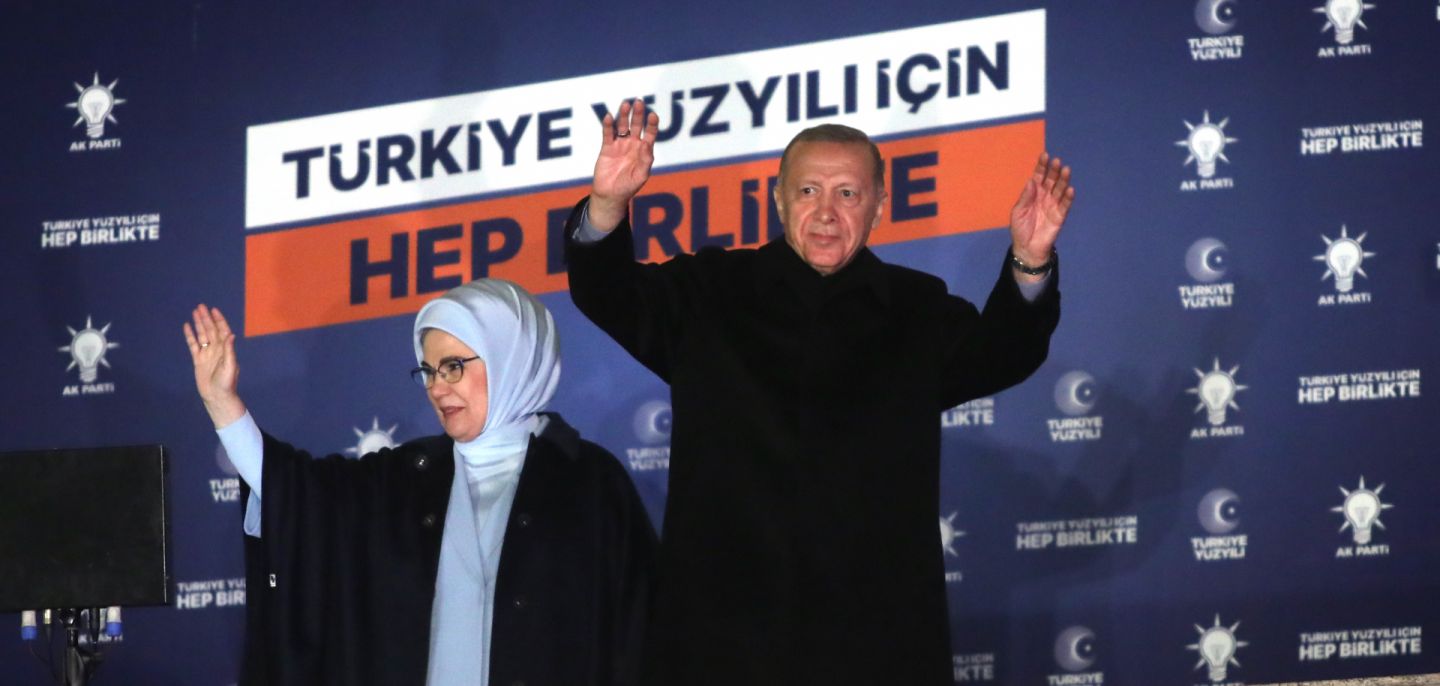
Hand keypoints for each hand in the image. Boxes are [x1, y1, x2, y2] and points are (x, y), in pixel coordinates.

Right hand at [183, 304, 245, 428]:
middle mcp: (217, 349)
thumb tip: (231, 335)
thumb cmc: (226, 382)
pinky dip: (190, 335)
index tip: (214, 310)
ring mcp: (207, 354)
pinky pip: (193, 345)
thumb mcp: (230, 366)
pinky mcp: (198, 360)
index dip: (219, 320)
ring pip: (202, 335)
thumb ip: (229, 351)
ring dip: (199, 324)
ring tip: (194, 312)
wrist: (217, 396)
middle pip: (211, 330)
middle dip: (206, 318)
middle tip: (201, 306)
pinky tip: (187, 326)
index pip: (222, 331)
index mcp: (226, 349)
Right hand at [588, 98, 660, 231]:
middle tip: (639, 102)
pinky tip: (609, 117)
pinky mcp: (607, 147)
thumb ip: (646, 160)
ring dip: (624, 115)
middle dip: (638, 114)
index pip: (650, 134)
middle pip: (636, 126)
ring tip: (625, 104)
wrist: (611, 195)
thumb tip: (647, 143)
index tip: (653, 115)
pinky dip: (608, 125)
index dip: (652, 124)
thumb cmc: (629, 187)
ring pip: (622, 126)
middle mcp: (632, 145)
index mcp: (644, 151)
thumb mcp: (641, 175)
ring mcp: (620, 145)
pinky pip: (608, 134)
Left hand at [1009, 153, 1074, 277]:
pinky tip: (1070, 189)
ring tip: (1066, 170)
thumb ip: (1025, 197)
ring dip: (1063, 180)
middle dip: (1054, 170)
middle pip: (1051, 180)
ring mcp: (1053, 205)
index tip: (1045, 155)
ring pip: (1060, 190)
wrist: (1027, 248)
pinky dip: (1068, 197)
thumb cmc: (1020, 229)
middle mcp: (1045, 196)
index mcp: (1033, 193)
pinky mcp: (1060, 216)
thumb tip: (1031, 181)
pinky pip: (1065, 205)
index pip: (1039, 176)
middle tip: (1057, 161)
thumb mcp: (1018, 212)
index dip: (1042, 166)